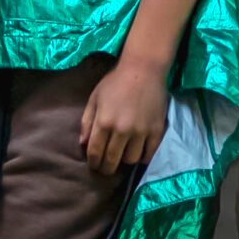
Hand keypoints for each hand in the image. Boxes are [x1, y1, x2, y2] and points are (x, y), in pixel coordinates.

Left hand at [79, 55, 168, 175]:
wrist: (144, 69)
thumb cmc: (115, 82)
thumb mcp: (95, 98)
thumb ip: (87, 122)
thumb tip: (83, 144)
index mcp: (104, 122)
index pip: (95, 152)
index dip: (93, 162)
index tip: (94, 165)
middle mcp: (121, 130)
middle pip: (112, 160)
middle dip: (106, 168)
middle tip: (106, 168)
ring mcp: (140, 132)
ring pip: (131, 160)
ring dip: (124, 160)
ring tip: (122, 156)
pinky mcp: (156, 131)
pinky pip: (148, 154)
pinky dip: (142, 157)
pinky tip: (138, 152)